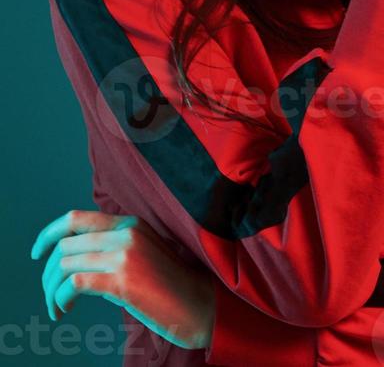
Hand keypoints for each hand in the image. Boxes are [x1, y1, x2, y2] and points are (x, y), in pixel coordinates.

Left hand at [30, 209, 215, 349]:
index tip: (37, 253)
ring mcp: (125, 254)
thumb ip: (115, 246)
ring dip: (52, 290)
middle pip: (66, 244)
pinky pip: (75, 283)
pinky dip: (61, 299)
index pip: (76, 218)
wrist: (199, 303)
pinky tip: (64, 311)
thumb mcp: (143, 253)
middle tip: (49, 294)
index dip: (49, 233)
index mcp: (130, 223)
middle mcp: (125, 232)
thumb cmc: (171, 285)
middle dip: (48, 273)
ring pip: (66, 263)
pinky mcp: (123, 280)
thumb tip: (78, 257)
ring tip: (57, 308)